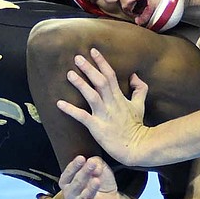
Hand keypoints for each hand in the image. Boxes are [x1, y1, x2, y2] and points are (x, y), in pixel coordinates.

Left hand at [56, 48, 151, 166]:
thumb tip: (134, 75)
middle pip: (100, 82)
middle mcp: (111, 104)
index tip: (92, 50)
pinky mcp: (97, 127)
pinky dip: (70, 110)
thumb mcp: (140, 105)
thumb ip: (139, 89)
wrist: (137, 147)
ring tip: (69, 74)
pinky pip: (82, 117)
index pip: (110, 75)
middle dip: (89, 68)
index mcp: (119, 97)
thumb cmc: (136, 127)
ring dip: (80, 84)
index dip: (101, 62)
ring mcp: (104, 115)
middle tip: (77, 57)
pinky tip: (59, 103)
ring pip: (92, 95)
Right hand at [60, 155, 122, 198]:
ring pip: (81, 198)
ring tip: (96, 180)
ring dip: (88, 189)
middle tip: (91, 165)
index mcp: (69, 183)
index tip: (81, 158)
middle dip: (83, 173)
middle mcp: (71, 195)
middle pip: (74, 184)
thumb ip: (96, 162)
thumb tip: (93, 163)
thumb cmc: (102, 182)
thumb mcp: (100, 168)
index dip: (73, 167)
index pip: (67, 175)